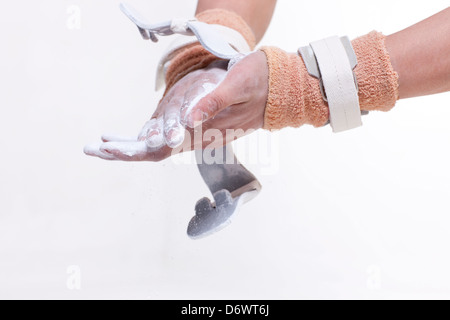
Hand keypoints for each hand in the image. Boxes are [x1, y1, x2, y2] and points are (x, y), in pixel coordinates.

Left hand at [84, 51, 267, 161]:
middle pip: (154, 151)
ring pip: (157, 146)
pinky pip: (167, 136)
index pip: (163, 148)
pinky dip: (144, 137)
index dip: (134, 151)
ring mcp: (197, 132)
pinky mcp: (197, 124)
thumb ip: (214, 103)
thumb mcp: (239, 84)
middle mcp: (198, 136)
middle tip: (91, 148)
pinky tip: (129, 136)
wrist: (277, 90)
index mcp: (205, 130)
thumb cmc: (259, 82)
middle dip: (122, 152)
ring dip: (129, 146)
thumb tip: (187, 121)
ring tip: (100, 144)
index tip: (108, 149)